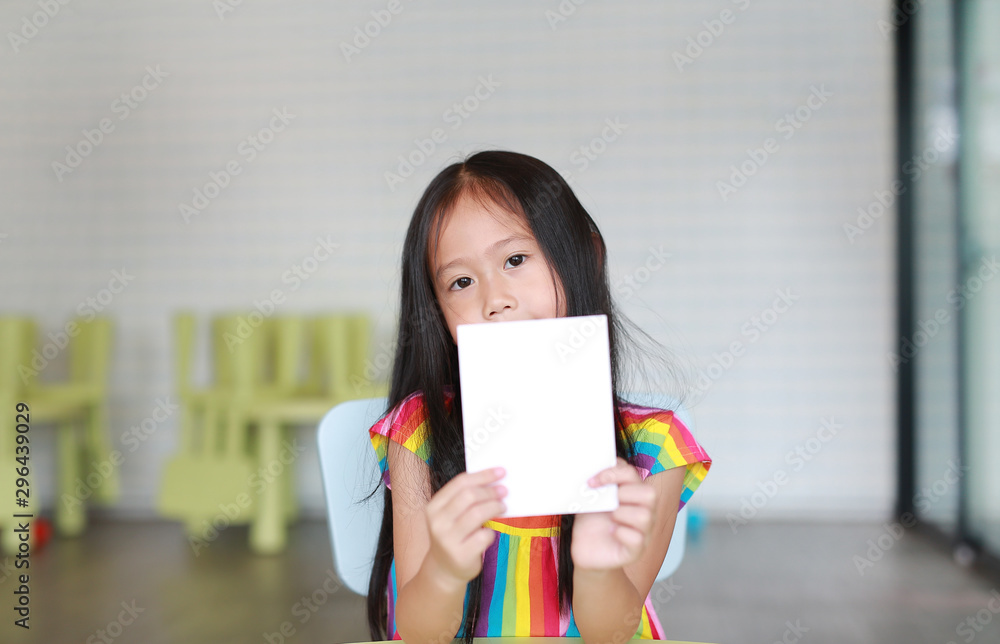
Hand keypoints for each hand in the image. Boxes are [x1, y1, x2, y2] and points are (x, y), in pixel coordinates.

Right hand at [423, 467, 506, 588]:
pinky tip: (490, 532)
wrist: (444, 569)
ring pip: (477, 514)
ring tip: (502, 507)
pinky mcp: (461, 555)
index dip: (482, 475)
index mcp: (434, 507)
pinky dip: (491, 532)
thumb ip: (464, 499)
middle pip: (469, 496)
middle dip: (490, 491)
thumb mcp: (450, 515)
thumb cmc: (452, 536)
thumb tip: (494, 481)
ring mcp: (448, 540)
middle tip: (503, 491)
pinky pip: (484, 536)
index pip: (460, 483)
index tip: (500, 472)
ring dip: (494, 507)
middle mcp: (438, 522)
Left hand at [571, 458, 656, 570]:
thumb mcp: (593, 497)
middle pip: (650, 493)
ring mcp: (643, 531)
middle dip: (624, 494)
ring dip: (622, 514)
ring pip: (645, 517)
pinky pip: (637, 539)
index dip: (613, 474)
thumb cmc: (592, 521)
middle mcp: (644, 511)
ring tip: (610, 519)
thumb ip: (599, 480)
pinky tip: (612, 533)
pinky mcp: (636, 550)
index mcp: (633, 493)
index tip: (592, 481)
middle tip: (607, 502)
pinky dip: (621, 534)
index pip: (633, 474)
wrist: (585, 549)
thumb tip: (594, 460)